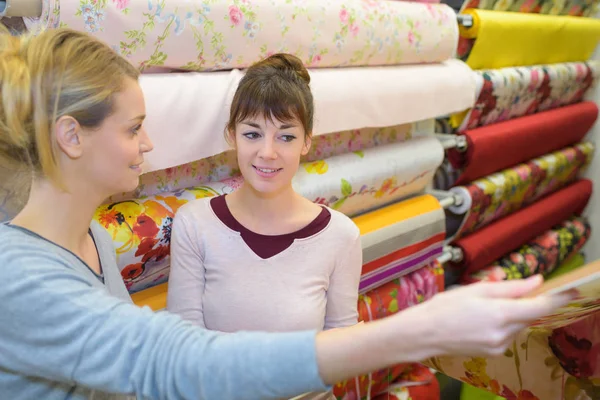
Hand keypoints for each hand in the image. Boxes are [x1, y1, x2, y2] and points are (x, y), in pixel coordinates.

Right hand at [409, 275, 575, 357]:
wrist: (424, 334)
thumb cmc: (444, 307)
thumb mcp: (476, 290)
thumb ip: (510, 287)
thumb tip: (537, 282)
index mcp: (500, 314)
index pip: (541, 307)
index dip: (559, 298)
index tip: (571, 290)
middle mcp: (503, 333)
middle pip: (529, 316)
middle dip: (523, 303)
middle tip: (501, 294)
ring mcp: (499, 346)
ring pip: (518, 325)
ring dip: (511, 314)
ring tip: (482, 308)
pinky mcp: (494, 352)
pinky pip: (507, 335)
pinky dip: (502, 325)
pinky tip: (480, 320)